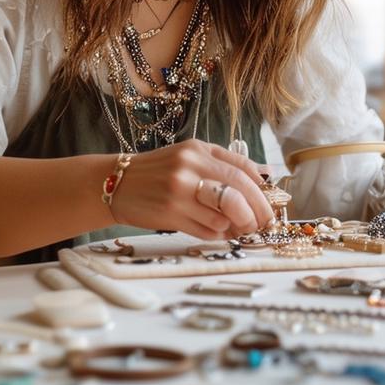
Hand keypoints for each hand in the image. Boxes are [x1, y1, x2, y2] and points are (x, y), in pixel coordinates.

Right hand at [107, 140, 274, 239]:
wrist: (115, 183)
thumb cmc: (158, 172)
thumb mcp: (190, 157)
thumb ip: (225, 164)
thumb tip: (267, 176)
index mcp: (198, 150)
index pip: (243, 169)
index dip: (262, 191)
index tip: (268, 204)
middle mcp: (189, 167)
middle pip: (238, 193)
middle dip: (255, 213)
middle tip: (260, 224)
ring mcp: (178, 191)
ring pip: (223, 216)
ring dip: (234, 227)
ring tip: (233, 228)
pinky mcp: (169, 214)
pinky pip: (206, 230)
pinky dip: (216, 234)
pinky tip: (215, 231)